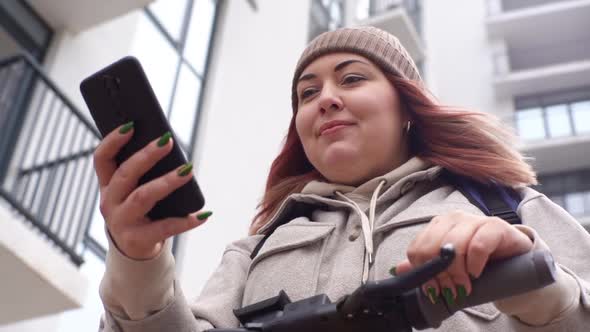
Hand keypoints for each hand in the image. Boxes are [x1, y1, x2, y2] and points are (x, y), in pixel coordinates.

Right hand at [93, 123, 210, 259]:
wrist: (134, 249)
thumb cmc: (140, 210)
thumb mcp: (135, 190)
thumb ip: (144, 170)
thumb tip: (168, 144)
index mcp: (107, 186)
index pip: (102, 159)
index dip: (113, 141)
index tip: (131, 125)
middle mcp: (110, 202)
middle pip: (125, 175)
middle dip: (146, 156)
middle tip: (168, 141)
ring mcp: (122, 222)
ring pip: (143, 197)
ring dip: (167, 182)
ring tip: (189, 171)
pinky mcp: (139, 239)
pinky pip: (165, 227)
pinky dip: (186, 221)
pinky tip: (203, 214)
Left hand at [394, 210, 532, 304]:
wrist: (515, 259)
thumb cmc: (479, 262)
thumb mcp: (450, 266)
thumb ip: (424, 265)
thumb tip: (397, 269)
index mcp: (438, 226)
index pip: (418, 249)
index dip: (424, 273)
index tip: (435, 290)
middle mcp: (453, 219)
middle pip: (432, 248)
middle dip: (440, 274)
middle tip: (451, 290)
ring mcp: (474, 220)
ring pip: (454, 246)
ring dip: (457, 272)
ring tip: (465, 285)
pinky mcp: (495, 226)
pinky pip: (478, 245)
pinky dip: (475, 263)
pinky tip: (477, 273)